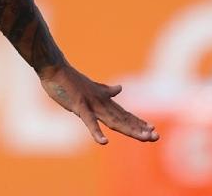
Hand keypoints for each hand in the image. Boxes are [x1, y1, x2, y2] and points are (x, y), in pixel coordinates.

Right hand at [38, 63, 158, 144]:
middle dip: (139, 128)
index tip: (153, 129)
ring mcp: (91, 105)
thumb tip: (120, 88)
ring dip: (129, 130)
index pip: (124, 113)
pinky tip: (104, 142)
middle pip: (123, 119)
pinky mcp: (79, 106)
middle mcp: (101, 103)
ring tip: (144, 138)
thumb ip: (105, 90)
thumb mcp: (91, 87)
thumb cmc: (70, 79)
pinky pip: (89, 121)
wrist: (54, 68)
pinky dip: (96, 132)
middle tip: (156, 136)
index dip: (138, 122)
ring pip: (114, 121)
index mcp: (103, 100)